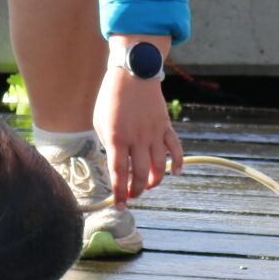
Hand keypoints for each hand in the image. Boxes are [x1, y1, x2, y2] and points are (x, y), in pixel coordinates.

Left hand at [93, 67, 182, 205]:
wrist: (132, 73)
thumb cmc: (111, 98)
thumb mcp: (100, 122)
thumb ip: (108, 144)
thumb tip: (116, 165)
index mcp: (116, 138)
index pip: (118, 173)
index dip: (119, 193)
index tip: (119, 206)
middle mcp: (136, 138)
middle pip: (139, 174)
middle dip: (136, 191)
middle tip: (132, 196)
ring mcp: (153, 133)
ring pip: (158, 166)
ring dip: (154, 181)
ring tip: (147, 186)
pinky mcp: (165, 126)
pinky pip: (175, 148)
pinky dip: (178, 163)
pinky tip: (175, 173)